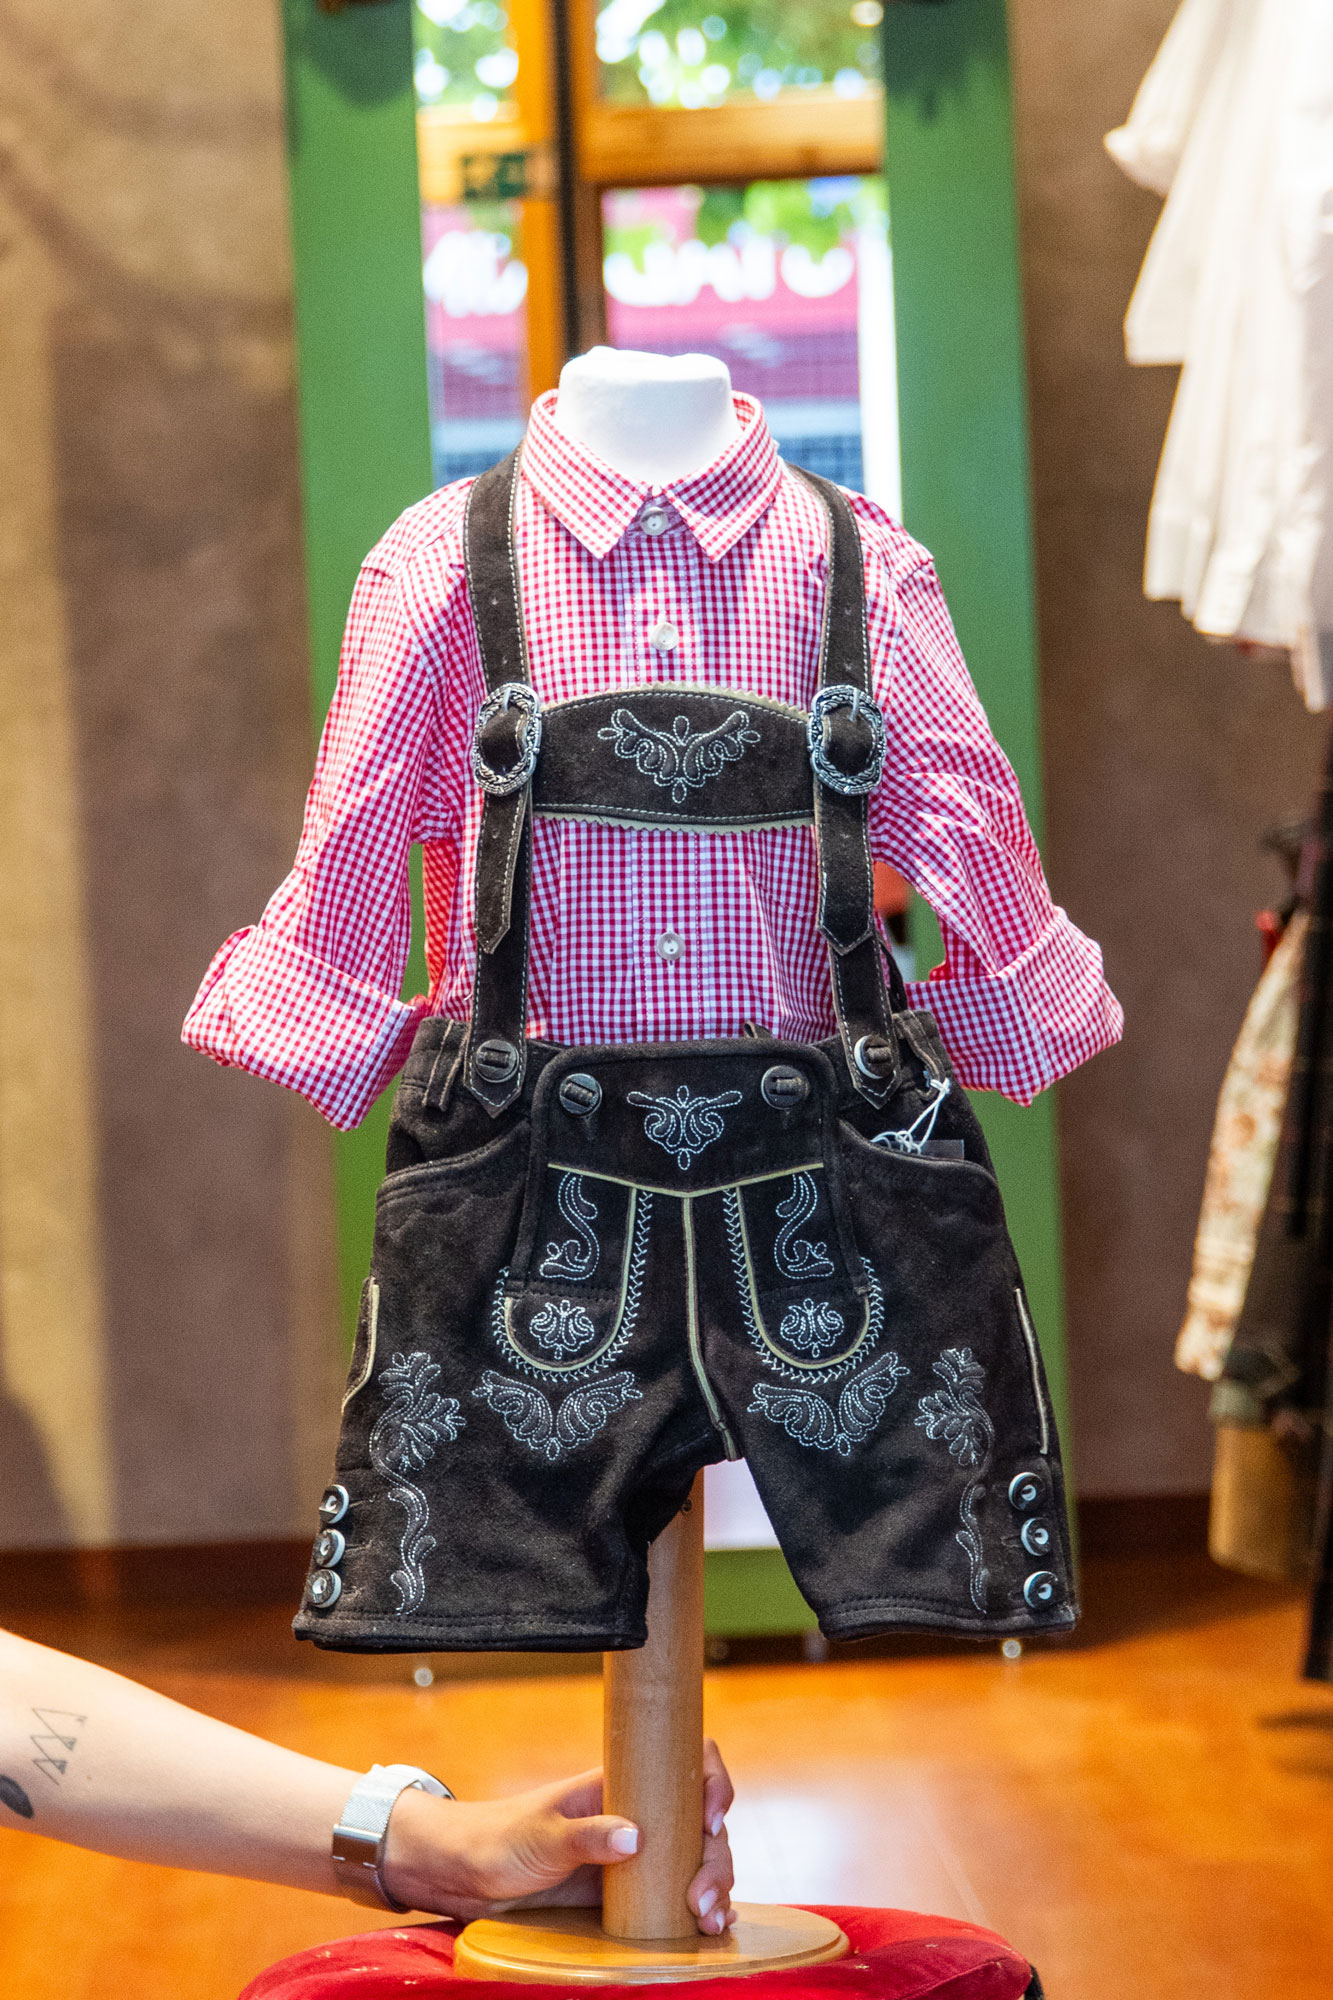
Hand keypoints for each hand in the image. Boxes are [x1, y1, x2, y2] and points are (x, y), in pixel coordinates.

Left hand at [382, 1738, 735, 1932]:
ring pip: (696, 1859)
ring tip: (709, 1921)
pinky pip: (673, 1894)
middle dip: (715, 1858)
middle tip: (701, 1899)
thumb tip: (636, 1837)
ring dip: (714, 1887)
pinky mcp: (627, 1892)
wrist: (467, 1875)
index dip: (712, 1782)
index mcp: (621, 1785)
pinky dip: (698, 1909)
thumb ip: (585, 1837)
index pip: (687, 1762)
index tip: (711, 1820)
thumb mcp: (540, 1837)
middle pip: (702, 1822)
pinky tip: (706, 1929)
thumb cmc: (499, 1839)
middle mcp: (638, 1814)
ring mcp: (636, 1855)